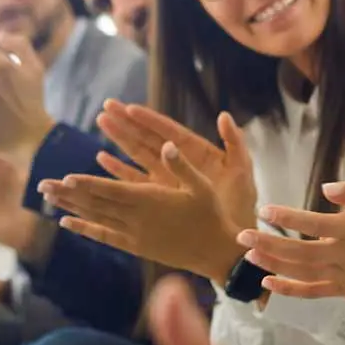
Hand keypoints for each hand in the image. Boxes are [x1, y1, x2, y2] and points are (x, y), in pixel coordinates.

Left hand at [39, 142, 245, 284]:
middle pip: (95, 204)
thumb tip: (167, 144)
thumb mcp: (201, 186)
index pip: (112, 191)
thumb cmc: (211, 214)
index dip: (87, 185)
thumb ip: (181, 166)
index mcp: (151, 201)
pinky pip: (104, 236)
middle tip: (42, 185)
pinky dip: (84, 229)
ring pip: (95, 218)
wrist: (214, 252)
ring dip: (70, 208)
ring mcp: (134, 234)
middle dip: (68, 194)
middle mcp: (137, 219)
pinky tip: (66, 223)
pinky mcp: (135, 246)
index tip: (64, 178)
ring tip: (47, 198)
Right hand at [96, 101, 257, 231]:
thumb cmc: (242, 204)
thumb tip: (224, 116)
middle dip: (127, 123)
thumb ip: (234, 143)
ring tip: (102, 122)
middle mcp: (179, 163)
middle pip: (149, 139)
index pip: (169, 131)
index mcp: (197, 153)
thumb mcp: (241, 171)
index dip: (150, 120)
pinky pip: (134, 180)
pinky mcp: (159, 197)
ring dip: (120, 139)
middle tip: (106, 107)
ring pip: (138, 156)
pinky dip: (119, 169)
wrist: (235, 238)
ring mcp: (167, 179)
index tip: (129, 107)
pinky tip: (103, 158)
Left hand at [239, 181, 344, 309]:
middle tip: (241, 235)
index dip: (284, 216)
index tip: (265, 210)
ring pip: (300, 271)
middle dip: (266, 242)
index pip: (308, 221)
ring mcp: (344, 275)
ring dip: (271, 264)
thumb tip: (326, 189)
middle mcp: (343, 254)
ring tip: (248, 256)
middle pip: (295, 250)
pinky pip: (313, 291)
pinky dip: (290, 289)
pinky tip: (269, 284)